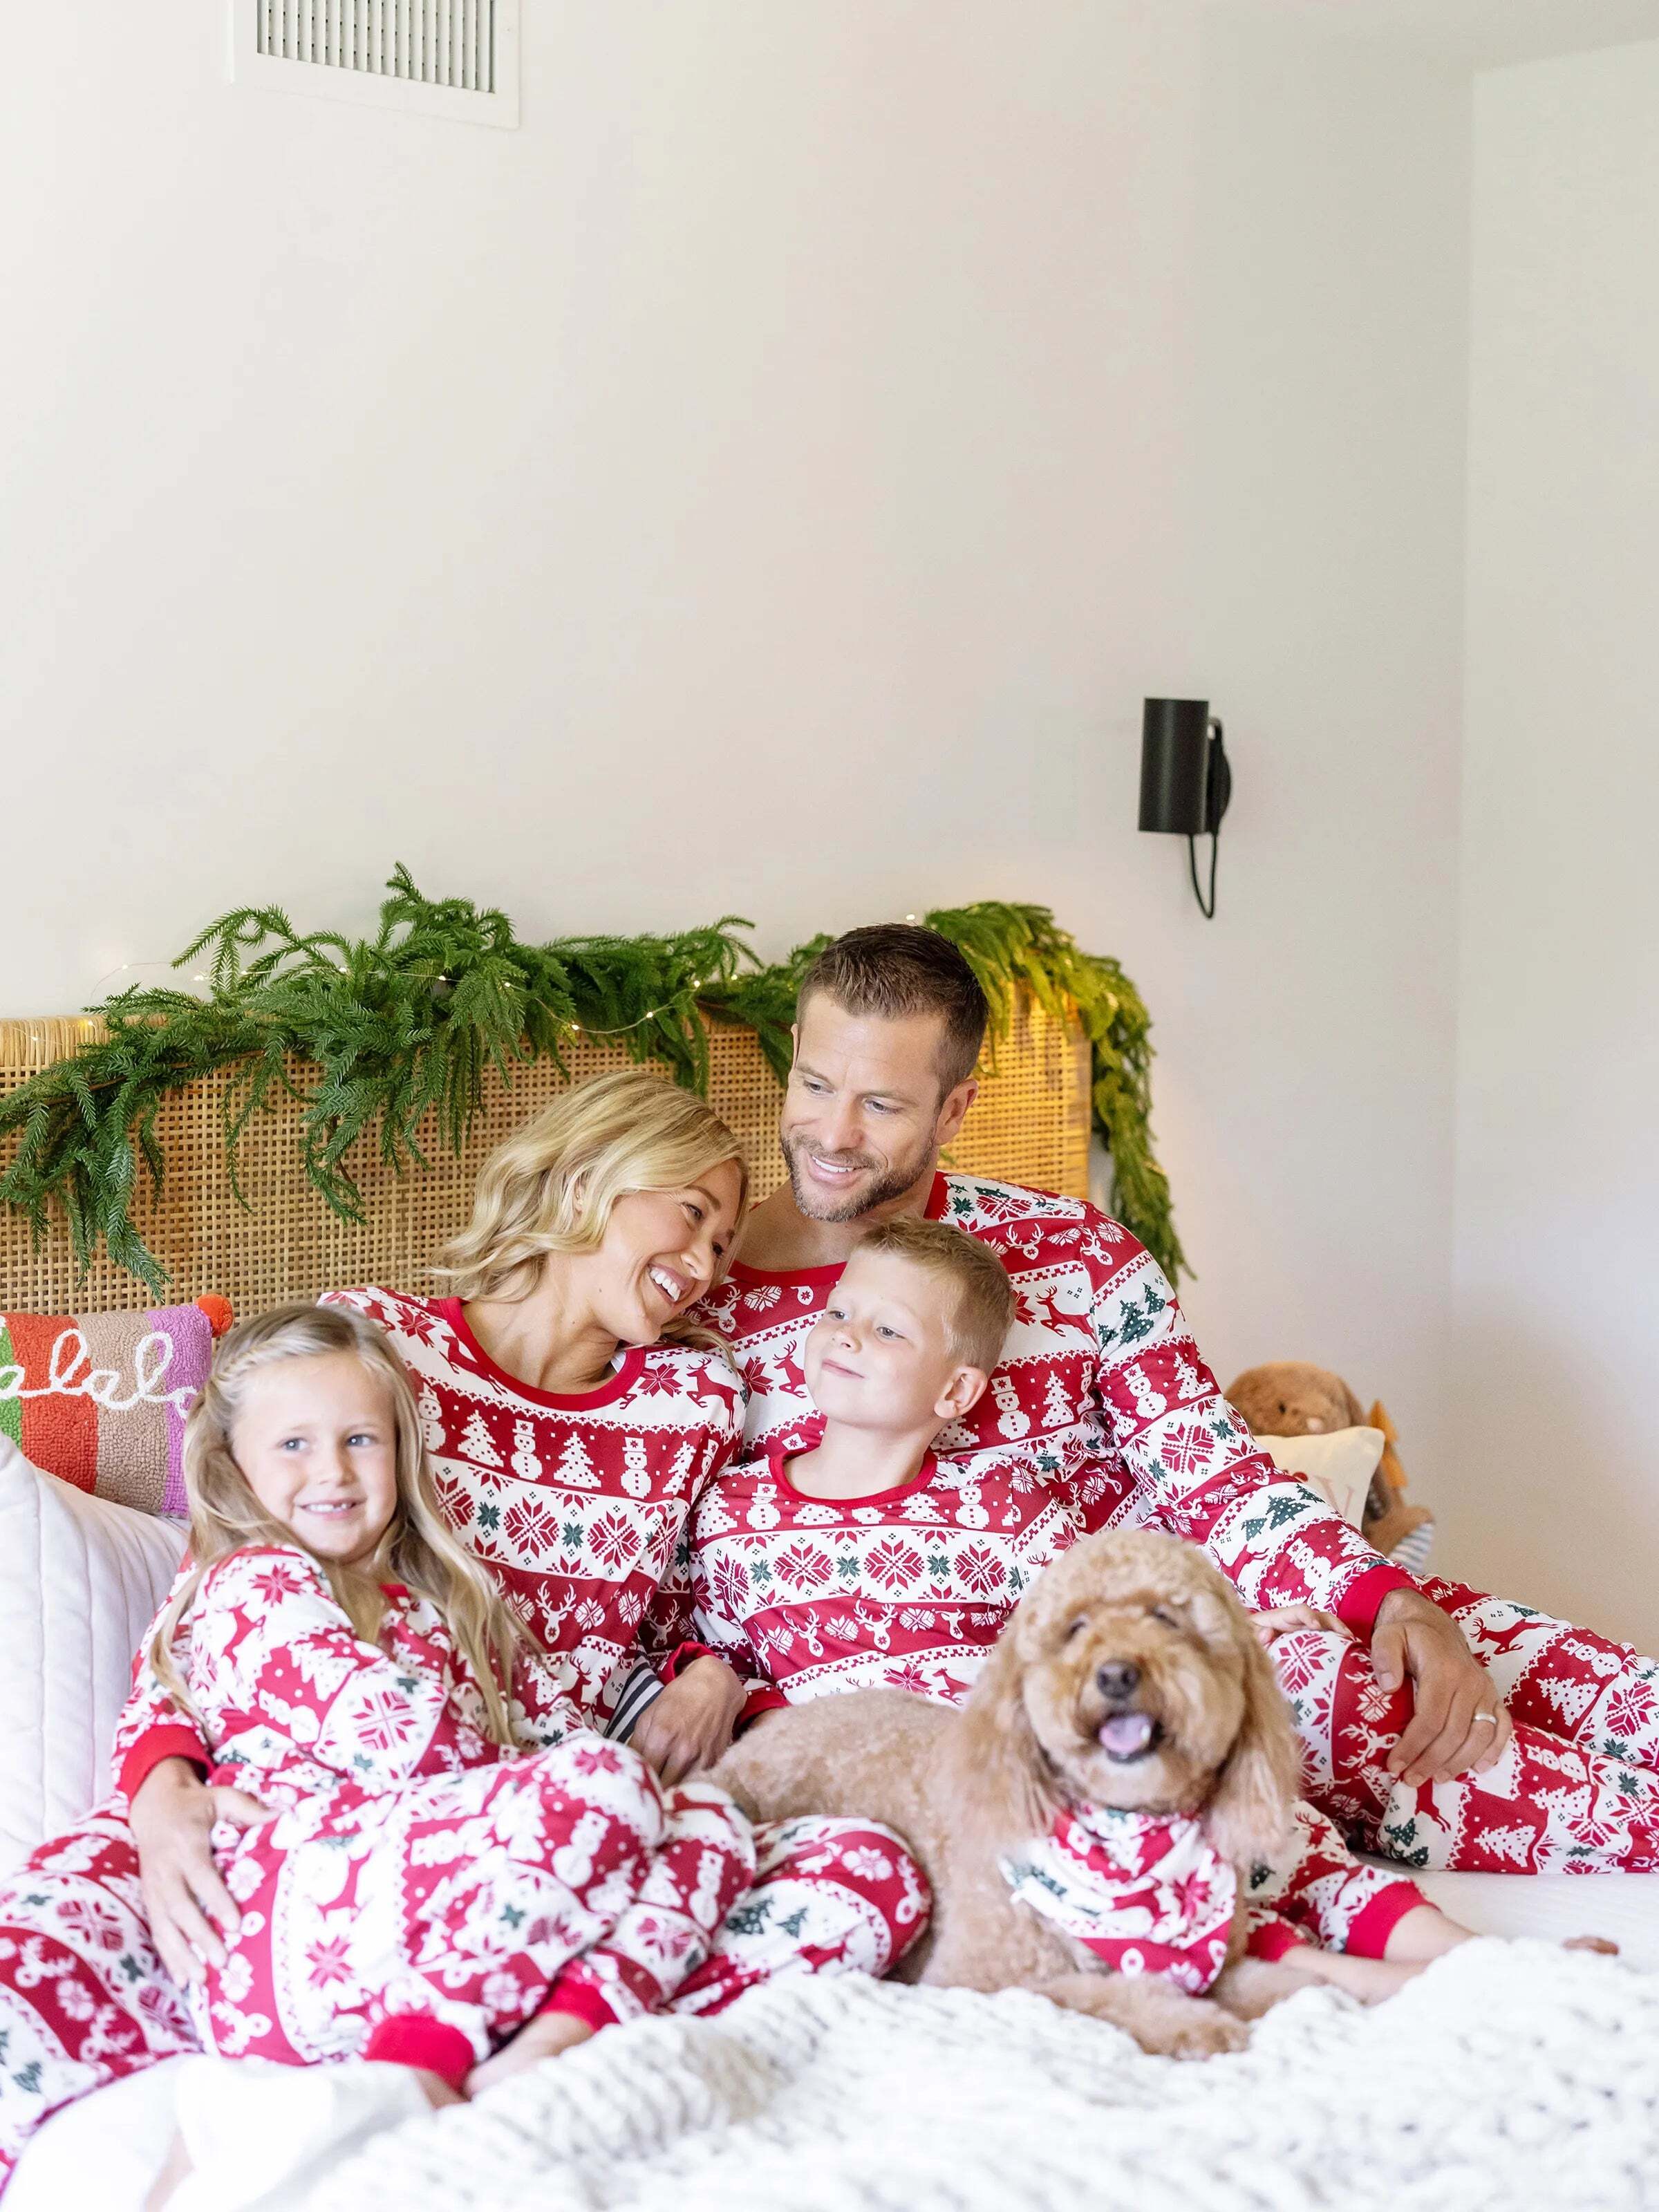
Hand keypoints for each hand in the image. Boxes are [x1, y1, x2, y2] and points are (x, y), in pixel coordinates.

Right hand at [130, 1757, 267, 1984]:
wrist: (153, 1804)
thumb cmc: (195, 1804)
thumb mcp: (221, 1797)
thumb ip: (248, 1808)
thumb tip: (283, 1815)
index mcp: (186, 1844)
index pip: (202, 1877)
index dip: (217, 1902)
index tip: (235, 1925)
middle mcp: (166, 1870)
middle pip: (181, 1908)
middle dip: (200, 1936)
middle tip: (222, 1961)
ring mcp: (153, 1888)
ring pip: (164, 1926)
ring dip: (182, 1955)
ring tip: (200, 1979)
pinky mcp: (148, 1900)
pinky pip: (156, 1932)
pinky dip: (167, 1957)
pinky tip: (181, 1980)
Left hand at [629, 1656, 745, 1784]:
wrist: (717, 1686)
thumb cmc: (680, 1697)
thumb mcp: (650, 1714)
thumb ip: (636, 1742)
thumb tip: (627, 1764)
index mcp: (662, 1737)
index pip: (644, 1773)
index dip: (638, 1780)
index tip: (635, 1783)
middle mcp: (683, 1750)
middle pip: (662, 1787)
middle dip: (653, 1790)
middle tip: (648, 1790)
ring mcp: (702, 1758)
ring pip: (680, 1789)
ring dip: (671, 1791)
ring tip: (664, 1790)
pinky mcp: (715, 1761)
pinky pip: (697, 1783)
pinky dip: (688, 1785)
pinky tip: (682, 1780)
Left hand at [1252, 1605, 1353, 1647]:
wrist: (1244, 1643)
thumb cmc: (1245, 1637)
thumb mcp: (1246, 1634)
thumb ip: (1254, 1634)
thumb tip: (1268, 1633)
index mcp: (1279, 1617)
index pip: (1299, 1611)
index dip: (1310, 1616)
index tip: (1317, 1627)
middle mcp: (1294, 1622)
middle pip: (1319, 1616)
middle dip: (1334, 1623)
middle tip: (1346, 1637)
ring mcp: (1302, 1632)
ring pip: (1325, 1628)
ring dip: (1339, 1634)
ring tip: (1353, 1646)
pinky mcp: (1306, 1643)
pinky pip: (1324, 1641)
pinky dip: (1336, 1645)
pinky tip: (1347, 1655)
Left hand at [1371, 1589, 1511, 1784]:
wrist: (1435, 1626)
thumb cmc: (1407, 1636)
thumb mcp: (1387, 1637)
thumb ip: (1383, 1657)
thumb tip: (1388, 1687)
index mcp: (1443, 1669)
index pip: (1430, 1718)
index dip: (1413, 1746)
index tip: (1394, 1765)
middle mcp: (1470, 1681)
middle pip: (1454, 1733)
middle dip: (1431, 1761)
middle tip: (1410, 1780)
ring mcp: (1486, 1690)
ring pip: (1480, 1735)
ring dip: (1460, 1762)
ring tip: (1438, 1779)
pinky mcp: (1494, 1696)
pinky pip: (1503, 1727)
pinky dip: (1494, 1750)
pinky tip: (1479, 1768)